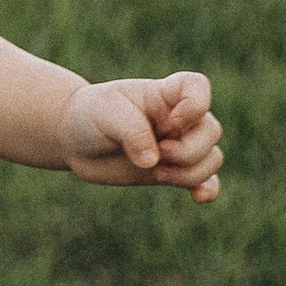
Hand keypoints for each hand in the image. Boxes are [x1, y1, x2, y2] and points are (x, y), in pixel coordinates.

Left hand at [57, 71, 222, 200]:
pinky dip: (207, 190)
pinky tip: (199, 198)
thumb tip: (152, 162)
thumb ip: (131, 131)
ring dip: (190, 172)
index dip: (195, 105)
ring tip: (155, 172)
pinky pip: (204, 182)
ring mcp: (178, 145)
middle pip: (211, 131)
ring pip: (211, 159)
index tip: (170, 120)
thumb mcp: (105, 113)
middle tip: (158, 152)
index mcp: (165, 94)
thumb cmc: (91, 115)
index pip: (198, 87)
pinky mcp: (172, 171)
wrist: (75, 140)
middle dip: (189, 150)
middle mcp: (179, 119)